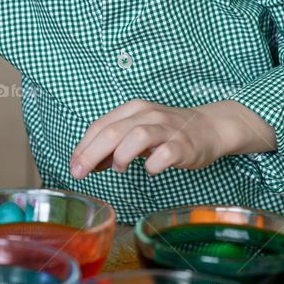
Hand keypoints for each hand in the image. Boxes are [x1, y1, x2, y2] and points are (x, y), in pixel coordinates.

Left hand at [69, 100, 276, 178]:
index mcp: (133, 109)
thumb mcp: (137, 131)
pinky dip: (152, 165)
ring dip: (121, 157)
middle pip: (112, 132)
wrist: (210, 127)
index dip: (83, 147)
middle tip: (79, 174)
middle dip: (91, 154)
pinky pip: (164, 155)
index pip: (100, 126)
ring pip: (136, 137)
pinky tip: (150, 170)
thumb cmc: (168, 132)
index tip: (73, 167)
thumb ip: (113, 145)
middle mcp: (148, 115)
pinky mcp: (183, 145)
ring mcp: (167, 129)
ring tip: (120, 169)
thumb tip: (87, 164)